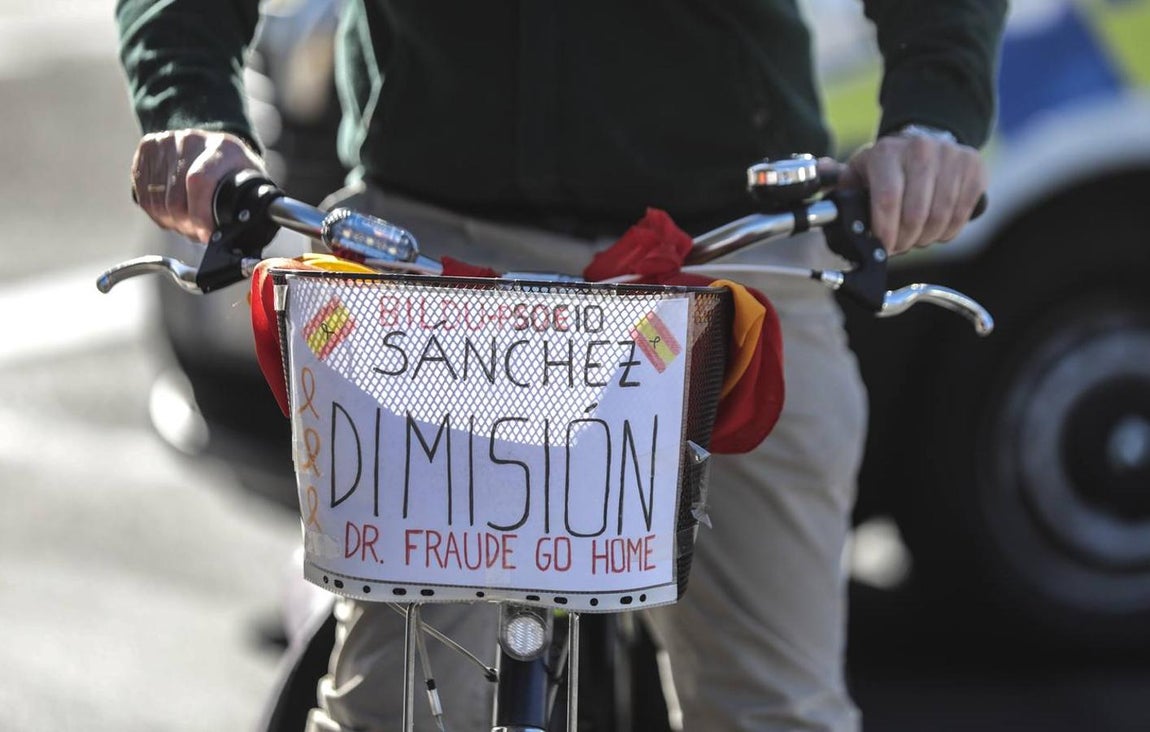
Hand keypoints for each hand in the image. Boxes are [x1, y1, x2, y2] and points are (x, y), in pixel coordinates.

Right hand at [130, 129, 264, 243]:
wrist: (215, 148)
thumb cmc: (234, 171)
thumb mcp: (250, 184)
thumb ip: (246, 207)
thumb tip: (234, 236)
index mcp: (225, 148)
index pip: (199, 182)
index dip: (199, 215)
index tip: (206, 233)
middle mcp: (193, 140)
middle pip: (174, 198)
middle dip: (184, 225)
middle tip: (196, 231)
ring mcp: (167, 141)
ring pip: (155, 199)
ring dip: (169, 220)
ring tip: (185, 221)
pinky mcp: (148, 146)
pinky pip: (141, 192)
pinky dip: (154, 210)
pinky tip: (170, 210)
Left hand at [832, 133, 986, 255]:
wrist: (925, 141)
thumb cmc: (887, 165)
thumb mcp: (859, 169)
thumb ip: (836, 177)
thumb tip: (819, 171)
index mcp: (887, 152)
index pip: (887, 200)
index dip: (885, 232)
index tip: (884, 248)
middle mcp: (921, 150)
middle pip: (915, 214)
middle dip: (904, 240)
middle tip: (898, 246)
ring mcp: (951, 157)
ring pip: (941, 217)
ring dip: (927, 238)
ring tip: (916, 238)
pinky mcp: (973, 168)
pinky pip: (962, 213)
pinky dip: (948, 230)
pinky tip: (936, 230)